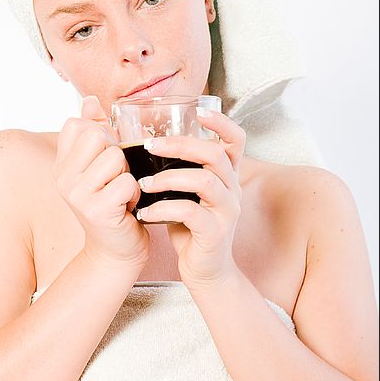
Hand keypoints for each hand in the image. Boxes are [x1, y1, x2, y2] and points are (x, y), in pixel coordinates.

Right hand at [54, 95, 149, 278]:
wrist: (116, 250)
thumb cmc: (113, 204)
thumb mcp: (99, 167)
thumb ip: (94, 131)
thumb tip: (90, 99)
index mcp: (62, 163)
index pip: (78, 124)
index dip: (102, 134)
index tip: (106, 159)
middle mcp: (62, 177)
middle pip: (98, 136)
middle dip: (118, 154)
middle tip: (117, 177)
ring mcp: (76, 194)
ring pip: (115, 157)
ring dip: (128, 174)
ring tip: (122, 192)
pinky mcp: (96, 209)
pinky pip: (127, 181)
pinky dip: (134, 193)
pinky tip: (128, 206)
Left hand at [136, 108, 245, 288]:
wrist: (205, 271)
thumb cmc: (192, 228)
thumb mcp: (188, 194)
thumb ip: (179, 171)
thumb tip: (147, 144)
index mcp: (227, 176)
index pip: (236, 140)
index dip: (222, 123)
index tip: (200, 109)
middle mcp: (232, 189)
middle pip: (215, 154)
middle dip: (181, 145)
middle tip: (151, 145)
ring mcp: (227, 211)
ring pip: (204, 181)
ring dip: (169, 177)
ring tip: (143, 182)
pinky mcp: (215, 233)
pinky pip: (190, 213)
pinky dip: (163, 209)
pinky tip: (145, 212)